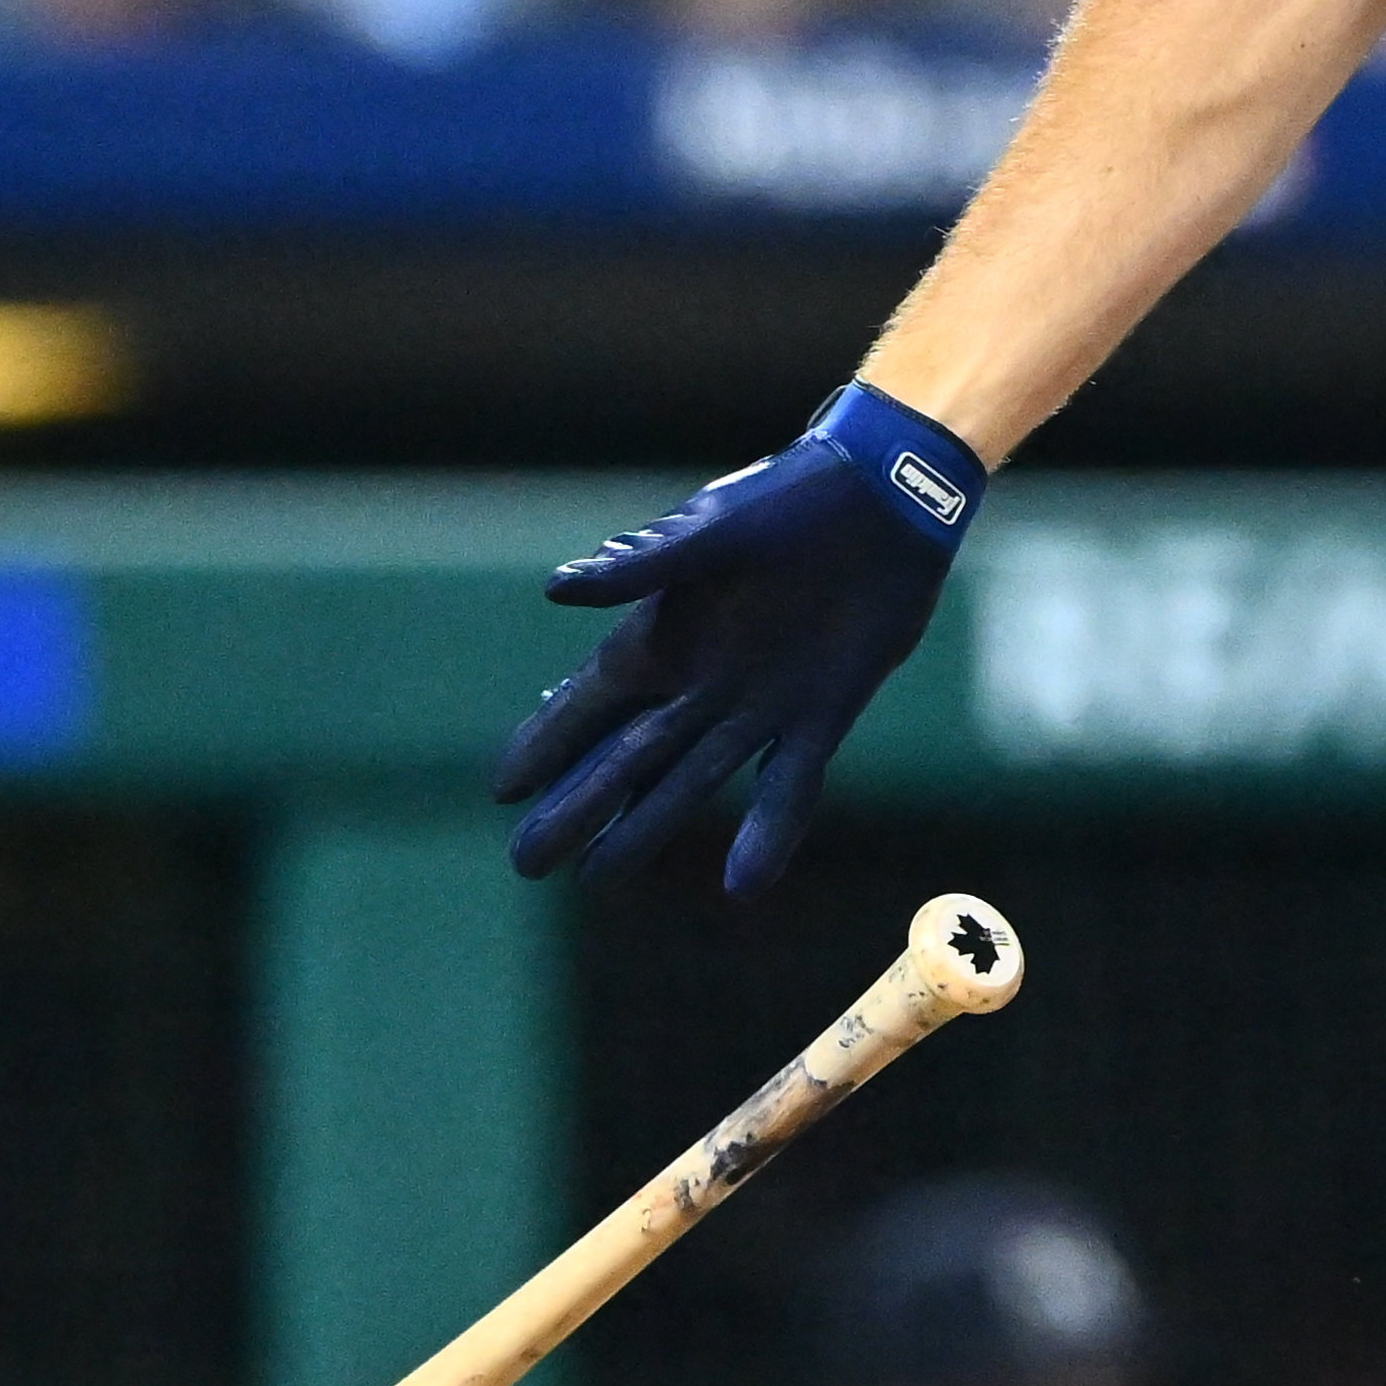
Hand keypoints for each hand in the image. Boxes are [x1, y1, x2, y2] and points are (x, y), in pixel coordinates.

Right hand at [494, 384, 987, 894]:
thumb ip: (641, 565)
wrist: (883, 500)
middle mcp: (702, 679)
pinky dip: (767, 833)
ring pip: (687, 781)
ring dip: (643, 829)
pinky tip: (742, 885)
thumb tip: (556, 588)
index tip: (502, 788)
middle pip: (623, 758)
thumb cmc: (788, 500)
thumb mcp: (711, 530)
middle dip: (575, 807)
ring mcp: (759, 703)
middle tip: (526, 862)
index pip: (589, 702)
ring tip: (597, 877)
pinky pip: (788, 785)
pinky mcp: (822, 713)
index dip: (546, 743)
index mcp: (665, 632)